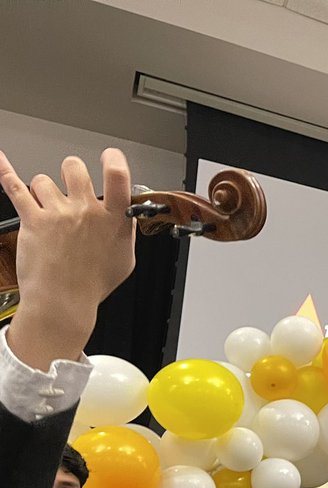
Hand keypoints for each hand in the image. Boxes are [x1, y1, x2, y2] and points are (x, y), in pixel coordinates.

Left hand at [1, 149, 135, 370]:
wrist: (63, 302)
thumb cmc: (92, 285)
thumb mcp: (125, 261)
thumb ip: (126, 234)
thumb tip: (126, 218)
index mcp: (112, 219)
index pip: (118, 177)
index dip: (114, 160)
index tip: (110, 156)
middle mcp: (85, 211)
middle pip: (74, 167)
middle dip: (70, 171)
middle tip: (69, 184)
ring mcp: (58, 213)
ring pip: (43, 180)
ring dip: (42, 191)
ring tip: (45, 212)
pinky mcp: (33, 220)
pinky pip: (14, 186)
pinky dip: (5, 171)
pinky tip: (1, 161)